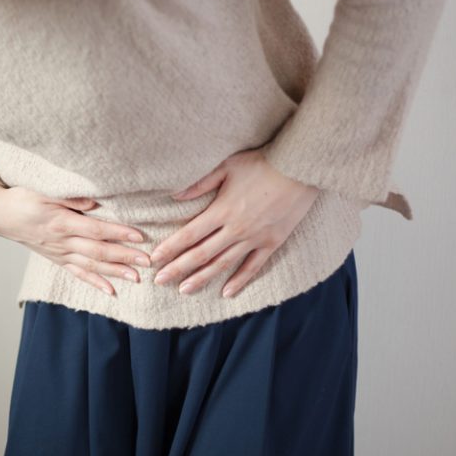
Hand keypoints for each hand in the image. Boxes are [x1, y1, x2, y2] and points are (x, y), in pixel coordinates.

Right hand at [0, 185, 151, 295]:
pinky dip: (95, 282)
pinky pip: (78, 273)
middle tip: (147, 261)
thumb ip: (72, 197)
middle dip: (124, 256)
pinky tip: (111, 291)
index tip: (140, 237)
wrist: (0, 215)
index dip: (118, 233)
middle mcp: (62, 241)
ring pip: (91, 265)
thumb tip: (96, 201)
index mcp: (62, 222)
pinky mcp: (57, 259)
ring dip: (115, 272)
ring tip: (136, 278)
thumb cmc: (23, 198)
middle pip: (98, 251)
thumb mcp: (45, 190)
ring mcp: (59, 253)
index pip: (96, 229)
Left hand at [150, 148, 319, 297]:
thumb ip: (200, 184)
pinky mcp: (272, 242)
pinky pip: (253, 267)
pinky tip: (226, 292)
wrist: (301, 168)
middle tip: (159, 281)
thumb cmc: (262, 163)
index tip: (154, 260)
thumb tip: (174, 195)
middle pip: (201, 254)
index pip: (189, 235)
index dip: (170, 248)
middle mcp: (235, 229)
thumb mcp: (227, 167)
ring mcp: (255, 238)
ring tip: (184, 290)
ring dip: (202, 278)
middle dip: (178, 268)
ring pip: (223, 264)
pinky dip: (239, 281)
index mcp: (222, 210)